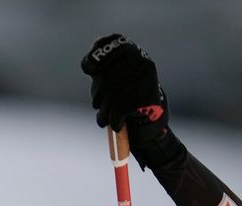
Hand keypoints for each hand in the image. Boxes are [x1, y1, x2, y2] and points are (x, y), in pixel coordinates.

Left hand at [81, 34, 171, 165]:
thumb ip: (105, 64)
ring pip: (110, 96)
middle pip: (105, 78)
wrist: (152, 120)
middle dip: (96, 95)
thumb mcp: (116, 76)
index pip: (107, 47)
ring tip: (104, 117)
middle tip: (97, 105)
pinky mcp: (145, 96)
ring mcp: (145, 78)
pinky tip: (116, 124)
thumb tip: (93, 51)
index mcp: (134, 51)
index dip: (93, 59)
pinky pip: (118, 110)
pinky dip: (113, 120)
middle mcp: (141, 61)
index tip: (89, 70)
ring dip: (102, 112)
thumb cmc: (128, 96)